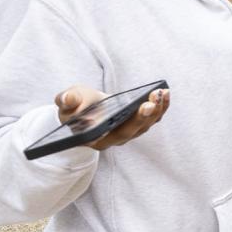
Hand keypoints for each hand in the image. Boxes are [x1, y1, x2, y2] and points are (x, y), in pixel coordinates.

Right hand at [55, 85, 169, 150]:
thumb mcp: (66, 103)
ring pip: (146, 124)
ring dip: (156, 109)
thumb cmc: (74, 106)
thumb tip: (68, 99)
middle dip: (144, 116)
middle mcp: (114, 139)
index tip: (137, 111)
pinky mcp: (137, 123)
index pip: (114, 135)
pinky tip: (165, 92)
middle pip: (133, 131)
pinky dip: (160, 106)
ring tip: (160, 92)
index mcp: (96, 139)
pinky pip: (152, 117)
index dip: (127, 124)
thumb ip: (66, 101)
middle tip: (152, 100)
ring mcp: (128, 132)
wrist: (83, 106)